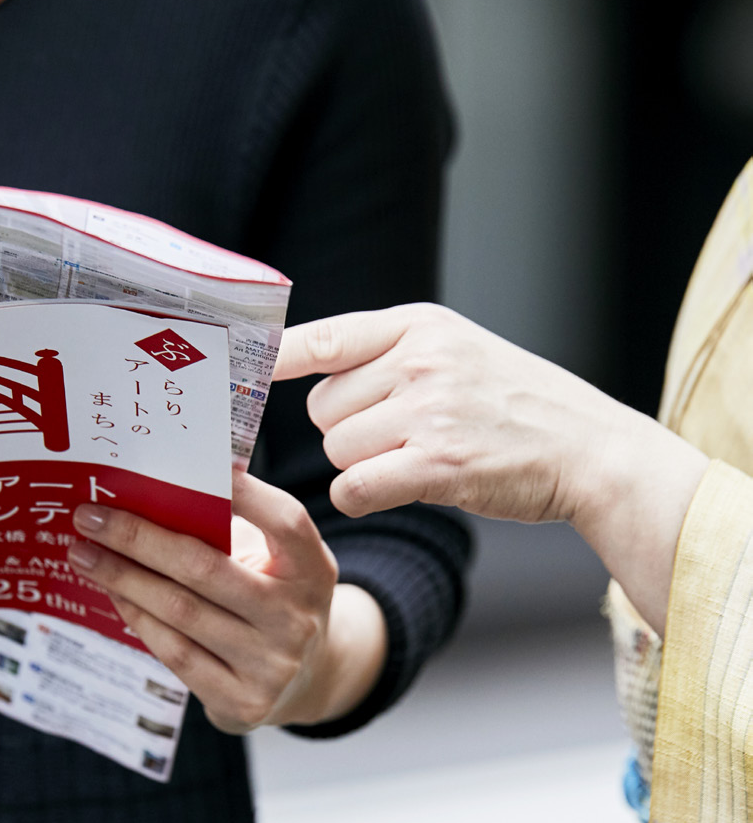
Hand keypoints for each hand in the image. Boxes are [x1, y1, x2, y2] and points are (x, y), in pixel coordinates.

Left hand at [66, 470, 386, 733]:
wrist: (304, 681)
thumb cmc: (270, 598)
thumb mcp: (272, 562)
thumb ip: (231, 530)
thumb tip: (152, 489)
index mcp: (312, 569)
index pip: (285, 521)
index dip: (246, 493)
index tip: (197, 464)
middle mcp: (297, 617)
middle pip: (205, 568)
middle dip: (138, 538)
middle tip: (90, 516)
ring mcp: (271, 664)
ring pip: (179, 610)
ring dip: (122, 577)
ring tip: (83, 553)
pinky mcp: (242, 700)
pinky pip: (174, 651)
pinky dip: (137, 616)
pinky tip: (113, 593)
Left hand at [275, 302, 707, 630]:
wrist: (591, 450)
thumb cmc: (515, 404)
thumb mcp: (456, 350)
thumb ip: (386, 353)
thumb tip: (296, 364)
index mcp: (419, 325)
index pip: (323, 336)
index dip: (271, 357)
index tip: (230, 367)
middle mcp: (420, 360)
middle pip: (322, 409)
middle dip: (346, 431)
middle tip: (398, 436)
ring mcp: (430, 412)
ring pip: (337, 451)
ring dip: (362, 465)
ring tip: (418, 457)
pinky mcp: (438, 465)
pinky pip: (353, 488)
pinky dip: (365, 497)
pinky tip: (404, 487)